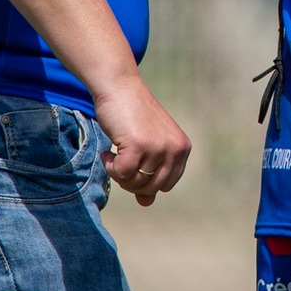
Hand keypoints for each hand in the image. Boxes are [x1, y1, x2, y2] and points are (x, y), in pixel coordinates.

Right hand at [92, 78, 190, 206]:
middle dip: (131, 180)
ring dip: (118, 173)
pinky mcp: (139, 145)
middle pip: (150, 187)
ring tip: (114, 154)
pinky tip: (107, 152)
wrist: (120, 87)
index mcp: (183, 149)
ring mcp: (158, 147)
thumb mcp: (148, 146)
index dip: (146, 181)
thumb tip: (146, 203)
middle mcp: (175, 149)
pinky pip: (121, 174)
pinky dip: (110, 167)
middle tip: (120, 161)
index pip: (166, 185)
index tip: (134, 165)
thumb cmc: (133, 116)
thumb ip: (151, 173)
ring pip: (134, 182)